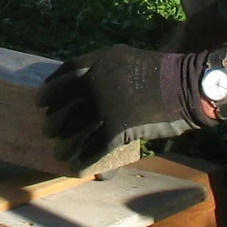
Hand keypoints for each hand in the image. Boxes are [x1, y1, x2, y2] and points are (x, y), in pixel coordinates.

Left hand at [37, 44, 209, 170]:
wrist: (185, 86)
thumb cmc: (161, 72)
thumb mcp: (125, 58)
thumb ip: (103, 68)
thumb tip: (84, 83)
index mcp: (98, 62)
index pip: (63, 74)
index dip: (49, 90)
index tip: (41, 101)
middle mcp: (96, 82)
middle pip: (63, 105)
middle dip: (53, 120)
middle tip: (48, 130)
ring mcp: (105, 106)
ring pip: (74, 129)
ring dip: (64, 144)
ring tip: (58, 152)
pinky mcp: (117, 129)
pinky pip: (93, 148)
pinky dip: (83, 161)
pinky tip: (76, 168)